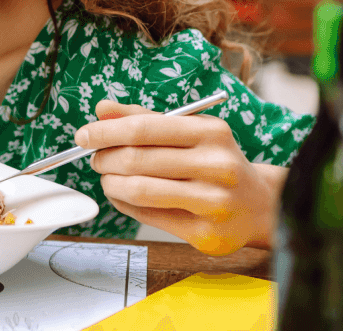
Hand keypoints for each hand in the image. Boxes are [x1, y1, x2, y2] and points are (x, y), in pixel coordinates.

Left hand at [76, 99, 284, 255]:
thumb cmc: (215, 162)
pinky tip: (123, 198)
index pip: (144, 128)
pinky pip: (149, 216)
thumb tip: (102, 109)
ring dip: (112, 184)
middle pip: (138, 160)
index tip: (84, 135)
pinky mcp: (205, 232)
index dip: (107, 132)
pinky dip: (126, 205)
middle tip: (97, 160)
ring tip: (108, 179)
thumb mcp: (190, 132)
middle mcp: (216, 166)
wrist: (258, 205)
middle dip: (106, 159)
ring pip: (140, 190)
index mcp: (211, 133)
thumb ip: (146, 119)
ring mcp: (213, 202)